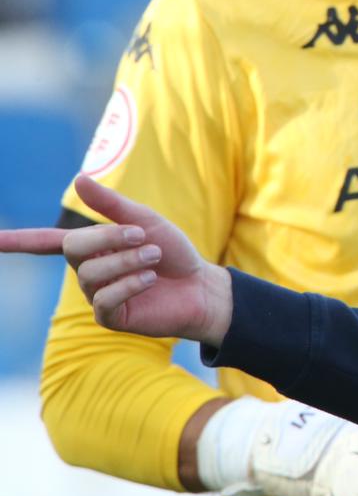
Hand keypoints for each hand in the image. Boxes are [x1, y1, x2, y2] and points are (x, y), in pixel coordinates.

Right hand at [0, 174, 231, 344]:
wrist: (200, 285)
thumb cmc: (173, 253)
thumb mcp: (145, 222)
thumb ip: (111, 205)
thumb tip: (79, 178)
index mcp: (91, 247)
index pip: (44, 242)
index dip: (16, 241)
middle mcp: (87, 271)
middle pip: (73, 248)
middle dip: (109, 238)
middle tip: (143, 237)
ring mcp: (96, 296)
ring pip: (91, 273)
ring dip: (127, 260)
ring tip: (154, 258)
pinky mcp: (109, 317)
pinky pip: (105, 299)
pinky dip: (130, 284)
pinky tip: (150, 279)